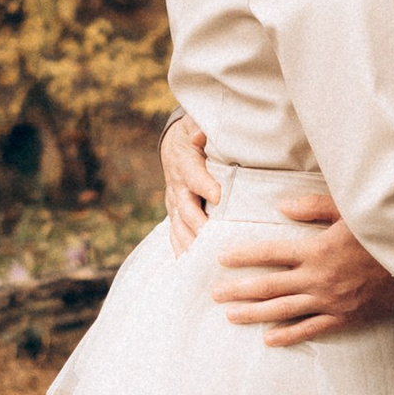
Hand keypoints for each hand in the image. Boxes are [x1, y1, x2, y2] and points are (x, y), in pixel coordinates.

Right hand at [160, 114, 218, 249]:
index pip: (194, 176)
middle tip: (214, 240)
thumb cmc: (193, 134)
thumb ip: (199, 128)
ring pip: (180, 227)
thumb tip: (200, 134)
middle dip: (199, 225)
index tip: (218, 197)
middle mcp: (176, 187)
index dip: (205, 186)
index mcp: (184, 164)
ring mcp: (174, 204)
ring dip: (190, 244)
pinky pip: (176, 236)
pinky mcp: (176, 216)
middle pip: (186, 209)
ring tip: (202, 262)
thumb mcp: (195, 125)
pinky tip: (190, 269)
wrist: (175, 145)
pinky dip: (182, 252)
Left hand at [211, 205, 393, 347]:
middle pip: (269, 286)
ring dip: (254, 313)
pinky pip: (310, 328)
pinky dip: (289, 335)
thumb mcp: (350, 210)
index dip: (244, 255)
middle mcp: (318, 278)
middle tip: (215, 294)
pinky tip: (269, 339)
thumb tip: (281, 207)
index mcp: (316, 250)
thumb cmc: (382, 231)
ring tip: (231, 316)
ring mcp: (329, 301)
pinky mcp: (344, 317)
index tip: (221, 258)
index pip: (270, 252)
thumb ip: (314, 208)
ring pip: (283, 310)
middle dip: (238, 290)